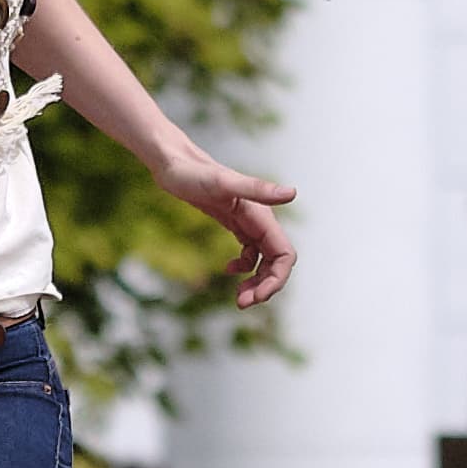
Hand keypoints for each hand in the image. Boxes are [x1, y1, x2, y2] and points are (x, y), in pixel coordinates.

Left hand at [156, 148, 298, 308]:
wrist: (174, 164)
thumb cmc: (193, 174)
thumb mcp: (221, 184)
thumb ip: (258, 189)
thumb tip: (292, 193)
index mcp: (261, 215)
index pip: (284, 254)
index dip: (276, 279)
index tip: (256, 297)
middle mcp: (260, 220)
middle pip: (277, 262)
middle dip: (265, 286)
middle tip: (241, 303)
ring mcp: (248, 223)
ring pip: (264, 261)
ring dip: (256, 282)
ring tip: (238, 298)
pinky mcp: (235, 224)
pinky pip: (250, 253)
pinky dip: (244, 268)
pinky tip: (227, 269)